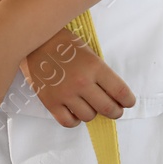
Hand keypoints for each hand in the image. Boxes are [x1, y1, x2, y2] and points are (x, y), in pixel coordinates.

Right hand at [19, 27, 135, 127]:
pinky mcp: (50, 102)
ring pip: (89, 117)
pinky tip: (75, 111)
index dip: (128, 101)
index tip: (128, 102)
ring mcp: (65, 94)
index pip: (120, 92)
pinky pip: (68, 122)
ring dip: (92, 112)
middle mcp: (81, 82)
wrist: (34, 41)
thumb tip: (114, 95)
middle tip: (115, 110)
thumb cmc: (63, 44)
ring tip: (89, 104)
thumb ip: (100, 73)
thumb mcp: (88, 52)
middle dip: (115, 111)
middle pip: (108, 108)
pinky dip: (75, 120)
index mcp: (94, 66)